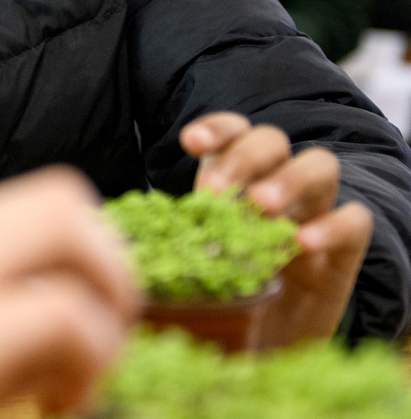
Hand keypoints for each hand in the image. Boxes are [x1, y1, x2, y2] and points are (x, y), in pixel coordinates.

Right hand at [0, 168, 138, 418]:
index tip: (78, 332)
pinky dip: (87, 362)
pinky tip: (53, 407)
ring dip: (105, 309)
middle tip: (97, 346)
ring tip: (73, 381)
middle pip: (64, 196)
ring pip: (71, 229)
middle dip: (111, 269)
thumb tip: (57, 333)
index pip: (36, 203)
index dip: (84, 259)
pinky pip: (64, 314)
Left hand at [181, 113, 371, 345]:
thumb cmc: (217, 291)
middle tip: (216, 194)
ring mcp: (314, 213)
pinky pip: (356, 220)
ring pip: (321, 164)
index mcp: (235, 178)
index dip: (216, 129)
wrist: (264, 342)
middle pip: (272, 140)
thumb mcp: (186, 259)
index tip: (191, 143)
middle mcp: (277, 185)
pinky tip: (302, 244)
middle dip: (243, 157)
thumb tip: (115, 234)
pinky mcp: (345, 252)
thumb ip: (167, 238)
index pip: (233, 131)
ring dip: (289, 179)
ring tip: (260, 207)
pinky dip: (331, 225)